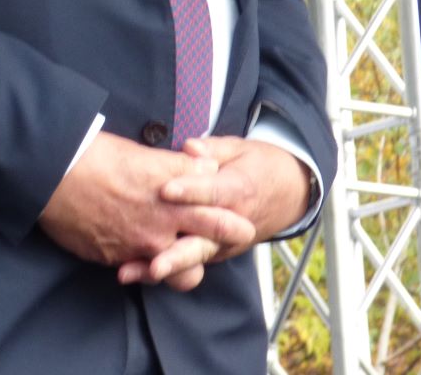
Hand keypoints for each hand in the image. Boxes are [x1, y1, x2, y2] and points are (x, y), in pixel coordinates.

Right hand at [38, 132, 228, 286]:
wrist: (54, 174)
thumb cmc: (100, 156)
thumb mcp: (147, 155)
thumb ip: (182, 166)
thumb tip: (206, 168)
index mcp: (172, 202)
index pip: (217, 221)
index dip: (232, 227)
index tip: (241, 227)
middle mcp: (158, 231)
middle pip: (198, 257)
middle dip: (209, 253)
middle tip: (214, 249)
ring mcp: (134, 248)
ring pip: (169, 271)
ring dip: (173, 263)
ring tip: (170, 252)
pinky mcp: (111, 258)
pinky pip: (134, 268)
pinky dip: (137, 260)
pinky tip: (132, 245)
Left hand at [116, 137, 313, 288]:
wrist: (289, 193)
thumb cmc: (258, 165)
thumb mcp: (241, 148)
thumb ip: (213, 149)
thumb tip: (190, 147)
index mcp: (239, 191)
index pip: (213, 193)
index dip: (189, 191)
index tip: (164, 190)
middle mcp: (232, 224)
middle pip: (204, 242)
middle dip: (176, 255)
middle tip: (153, 263)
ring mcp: (223, 244)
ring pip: (193, 260)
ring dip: (162, 268)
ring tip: (131, 273)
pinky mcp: (215, 252)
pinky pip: (189, 265)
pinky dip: (163, 270)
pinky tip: (132, 271)